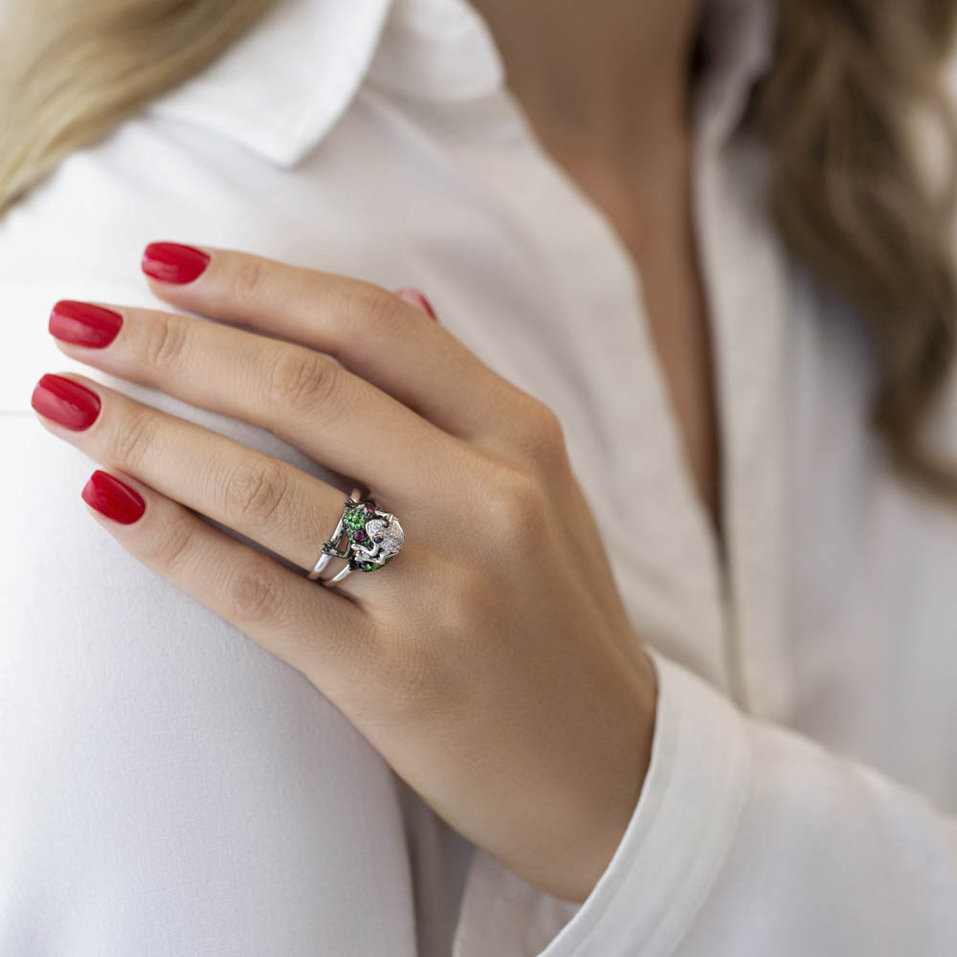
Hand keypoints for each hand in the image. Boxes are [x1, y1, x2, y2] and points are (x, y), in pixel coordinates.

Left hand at [32, 242, 656, 902]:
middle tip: (81, 321)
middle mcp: (489, 500)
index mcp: (522, 437)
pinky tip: (107, 498)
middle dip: (175, 344)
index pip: (373, 327)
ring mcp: (443, 592)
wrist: (611, 769)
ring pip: (266, 488)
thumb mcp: (547, 491)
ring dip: (146, 433)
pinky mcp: (395, 679)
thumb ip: (466, 401)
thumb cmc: (563, 621)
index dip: (258, 285)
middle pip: (307, 390)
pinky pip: (258, 594)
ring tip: (64, 400)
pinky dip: (171, 540)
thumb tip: (401, 304)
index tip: (165, 264)